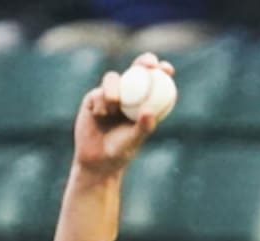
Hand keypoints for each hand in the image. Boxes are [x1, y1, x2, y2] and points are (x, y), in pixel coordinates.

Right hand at [72, 52, 174, 174]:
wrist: (97, 159)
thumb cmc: (121, 151)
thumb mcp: (134, 140)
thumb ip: (143, 126)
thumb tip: (150, 111)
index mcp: (143, 103)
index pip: (154, 83)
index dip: (161, 71)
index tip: (167, 69)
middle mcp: (128, 95)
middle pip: (136, 70)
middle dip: (143, 61)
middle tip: (147, 64)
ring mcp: (109, 95)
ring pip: (113, 79)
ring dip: (114, 90)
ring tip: (113, 108)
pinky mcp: (93, 98)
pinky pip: (97, 92)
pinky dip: (100, 103)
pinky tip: (100, 115)